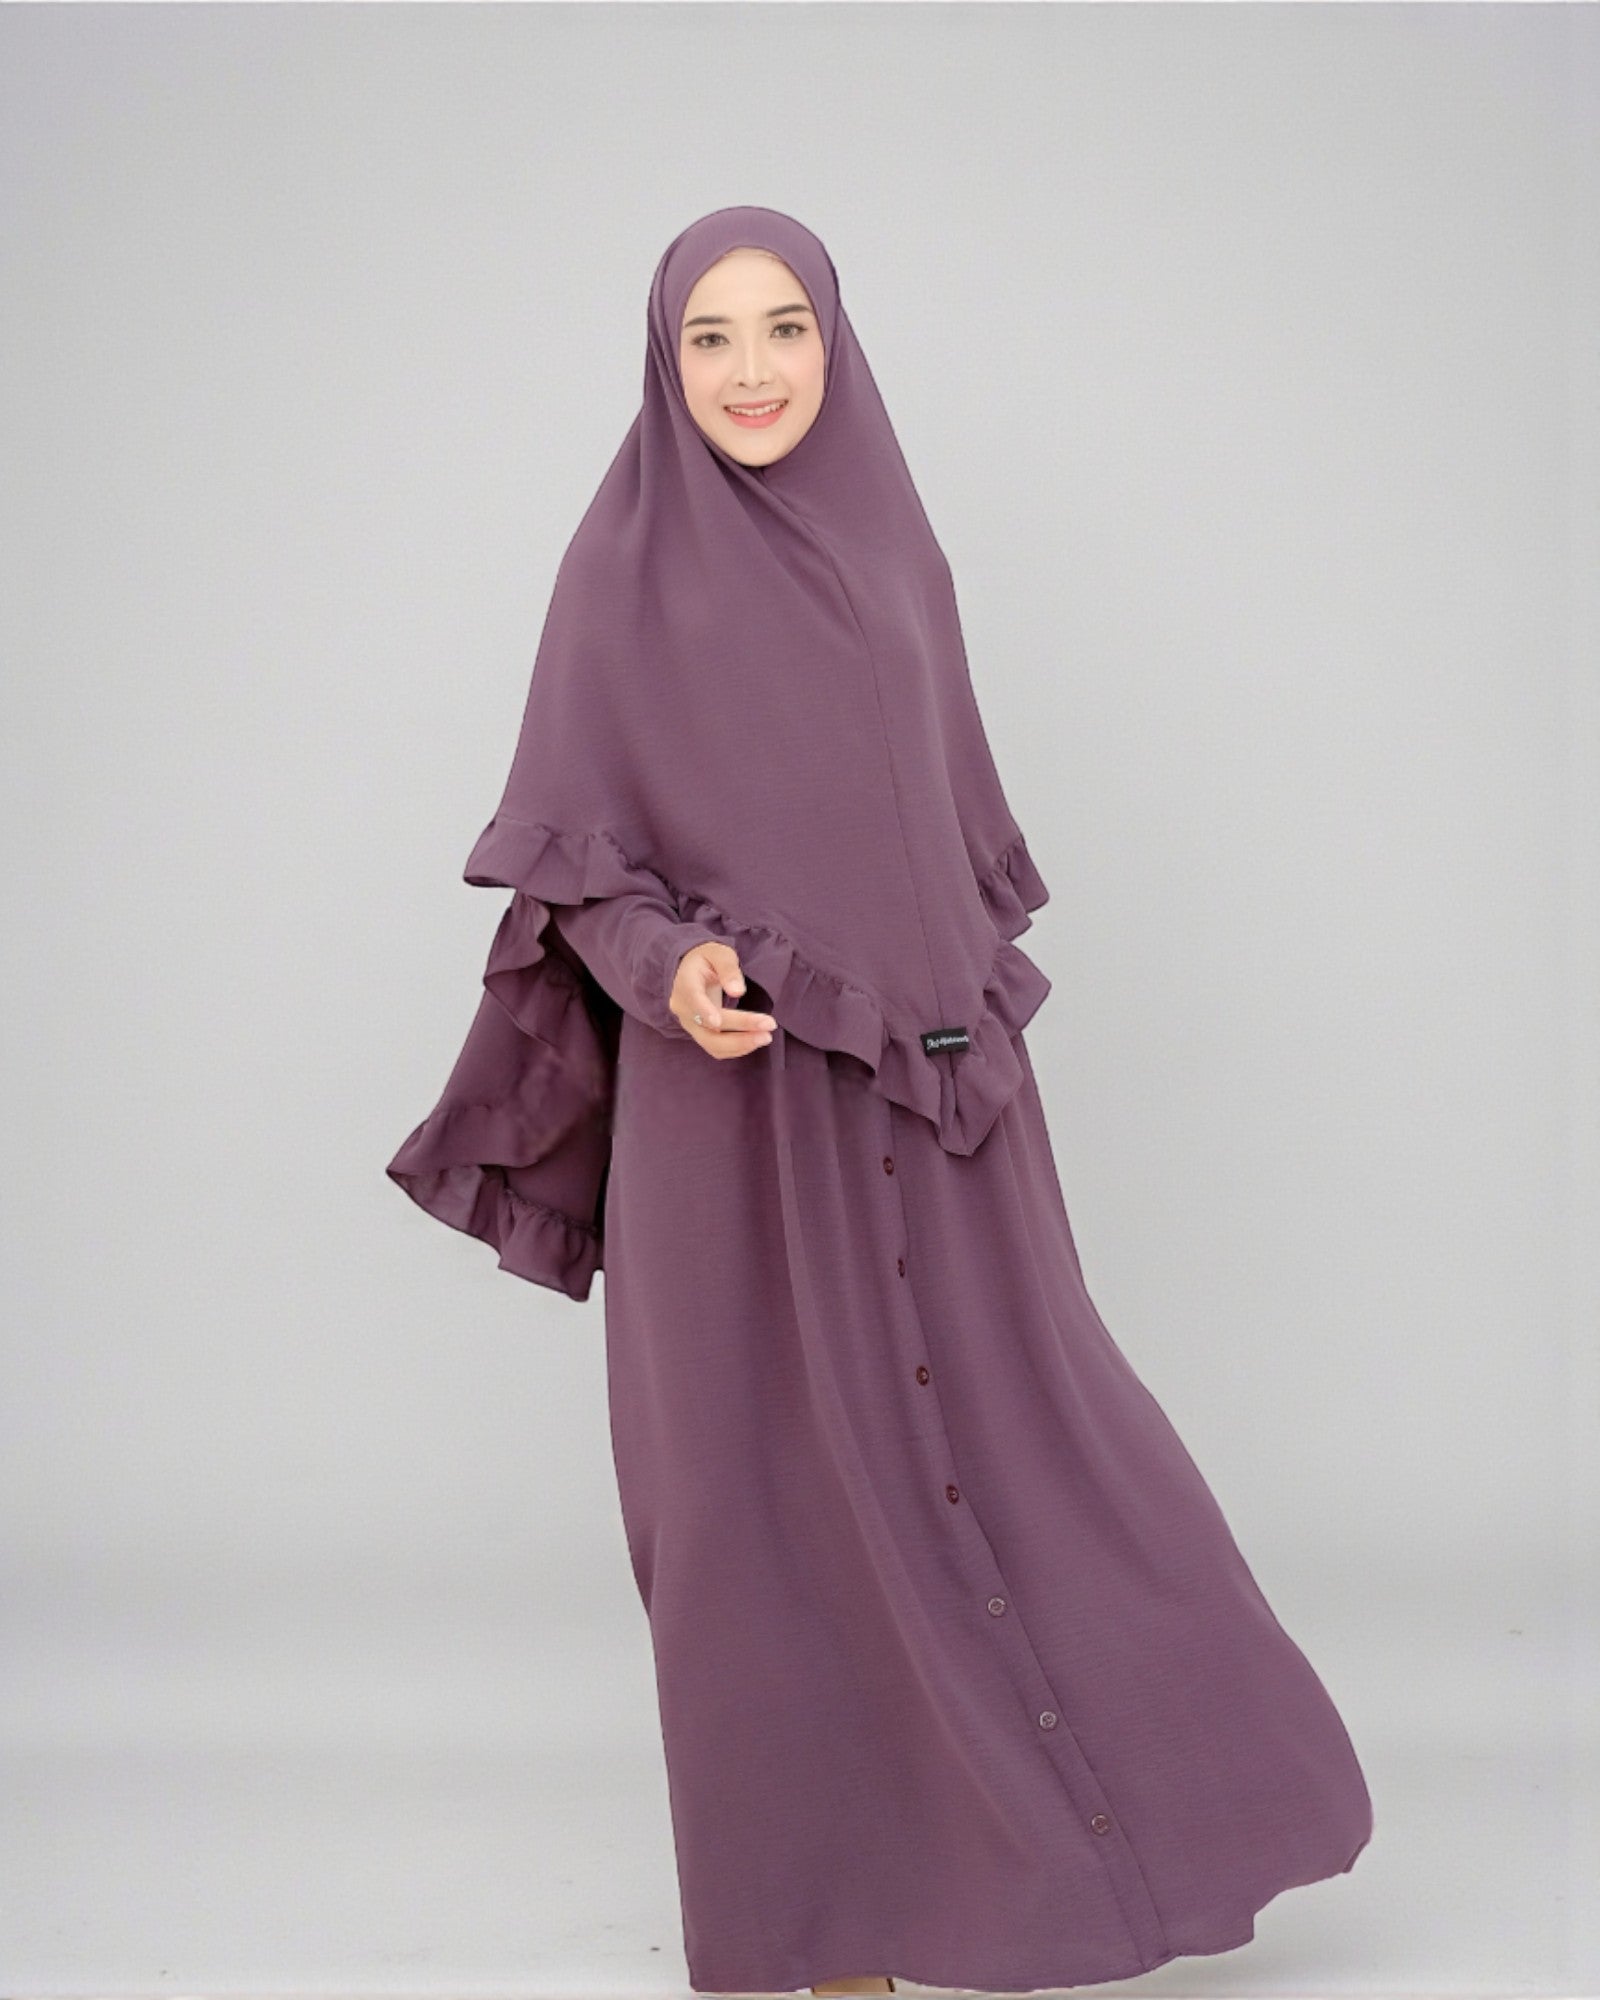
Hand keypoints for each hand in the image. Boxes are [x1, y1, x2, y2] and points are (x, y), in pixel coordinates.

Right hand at [670, 941, 776, 1057]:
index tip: (719, 1022)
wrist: (692, 971)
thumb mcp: (719, 953)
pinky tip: (755, 1040)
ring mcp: (690, 1025)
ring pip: (712, 1044)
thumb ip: (728, 969)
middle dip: (738, 1033)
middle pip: (708, 1028)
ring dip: (740, 1044)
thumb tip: (737, 991)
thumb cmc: (708, 959)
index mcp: (685, 984)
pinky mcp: (700, 1034)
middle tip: (768, 1027)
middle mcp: (683, 1009)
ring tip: (766, 1037)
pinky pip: (716, 1049)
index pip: (693, 1000)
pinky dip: (736, 1048)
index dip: (704, 1012)